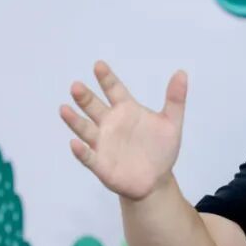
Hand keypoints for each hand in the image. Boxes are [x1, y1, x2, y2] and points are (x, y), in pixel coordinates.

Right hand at [61, 61, 186, 200]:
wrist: (156, 180)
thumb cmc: (161, 149)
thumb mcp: (171, 124)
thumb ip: (175, 99)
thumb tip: (182, 73)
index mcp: (126, 110)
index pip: (114, 90)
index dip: (106, 78)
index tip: (99, 65)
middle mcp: (110, 124)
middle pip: (94, 107)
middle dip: (85, 97)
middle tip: (76, 86)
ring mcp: (103, 143)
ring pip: (85, 129)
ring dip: (74, 120)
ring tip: (64, 109)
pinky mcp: (101, 164)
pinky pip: (88, 157)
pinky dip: (81, 151)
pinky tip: (75, 143)